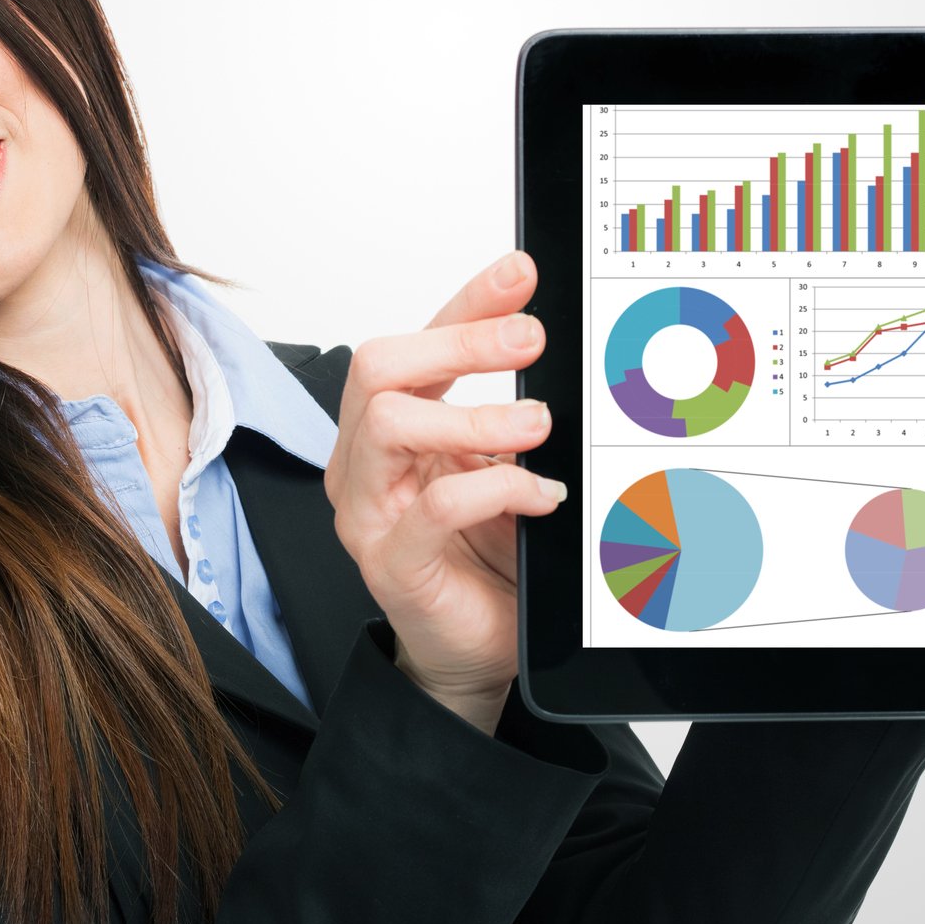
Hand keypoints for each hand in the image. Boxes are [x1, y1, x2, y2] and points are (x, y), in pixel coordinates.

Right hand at [324, 250, 566, 730]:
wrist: (477, 650)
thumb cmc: (488, 557)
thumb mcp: (508, 465)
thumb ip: (516, 415)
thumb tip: (557, 347)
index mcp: (393, 424)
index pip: (418, 342)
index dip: (468, 303)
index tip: (522, 273)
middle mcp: (368, 461)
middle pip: (380, 367)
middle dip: (459, 340)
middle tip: (531, 338)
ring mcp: (371, 512)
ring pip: (387, 423)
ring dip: (470, 415)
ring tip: (536, 424)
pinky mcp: (392, 563)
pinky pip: (429, 510)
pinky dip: (492, 491)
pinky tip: (539, 494)